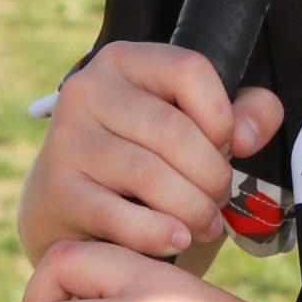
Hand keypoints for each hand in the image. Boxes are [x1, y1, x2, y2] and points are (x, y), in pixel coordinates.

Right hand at [18, 42, 285, 263]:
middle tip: (220, 200)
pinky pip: (116, 215)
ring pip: (148, 175)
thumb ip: (245, 114)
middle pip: (173, 131)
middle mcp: (87, 90)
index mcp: (125, 61)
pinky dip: (157, 234)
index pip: (189, 70)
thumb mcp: (198, 125)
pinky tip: (178, 240)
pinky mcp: (55, 190)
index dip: (222, 115)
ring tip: (206, 224)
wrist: (70, 206)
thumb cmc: (149, 158)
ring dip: (192, 208)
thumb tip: (246, 136)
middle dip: (212, 175)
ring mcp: (65, 139)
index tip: (229, 147)